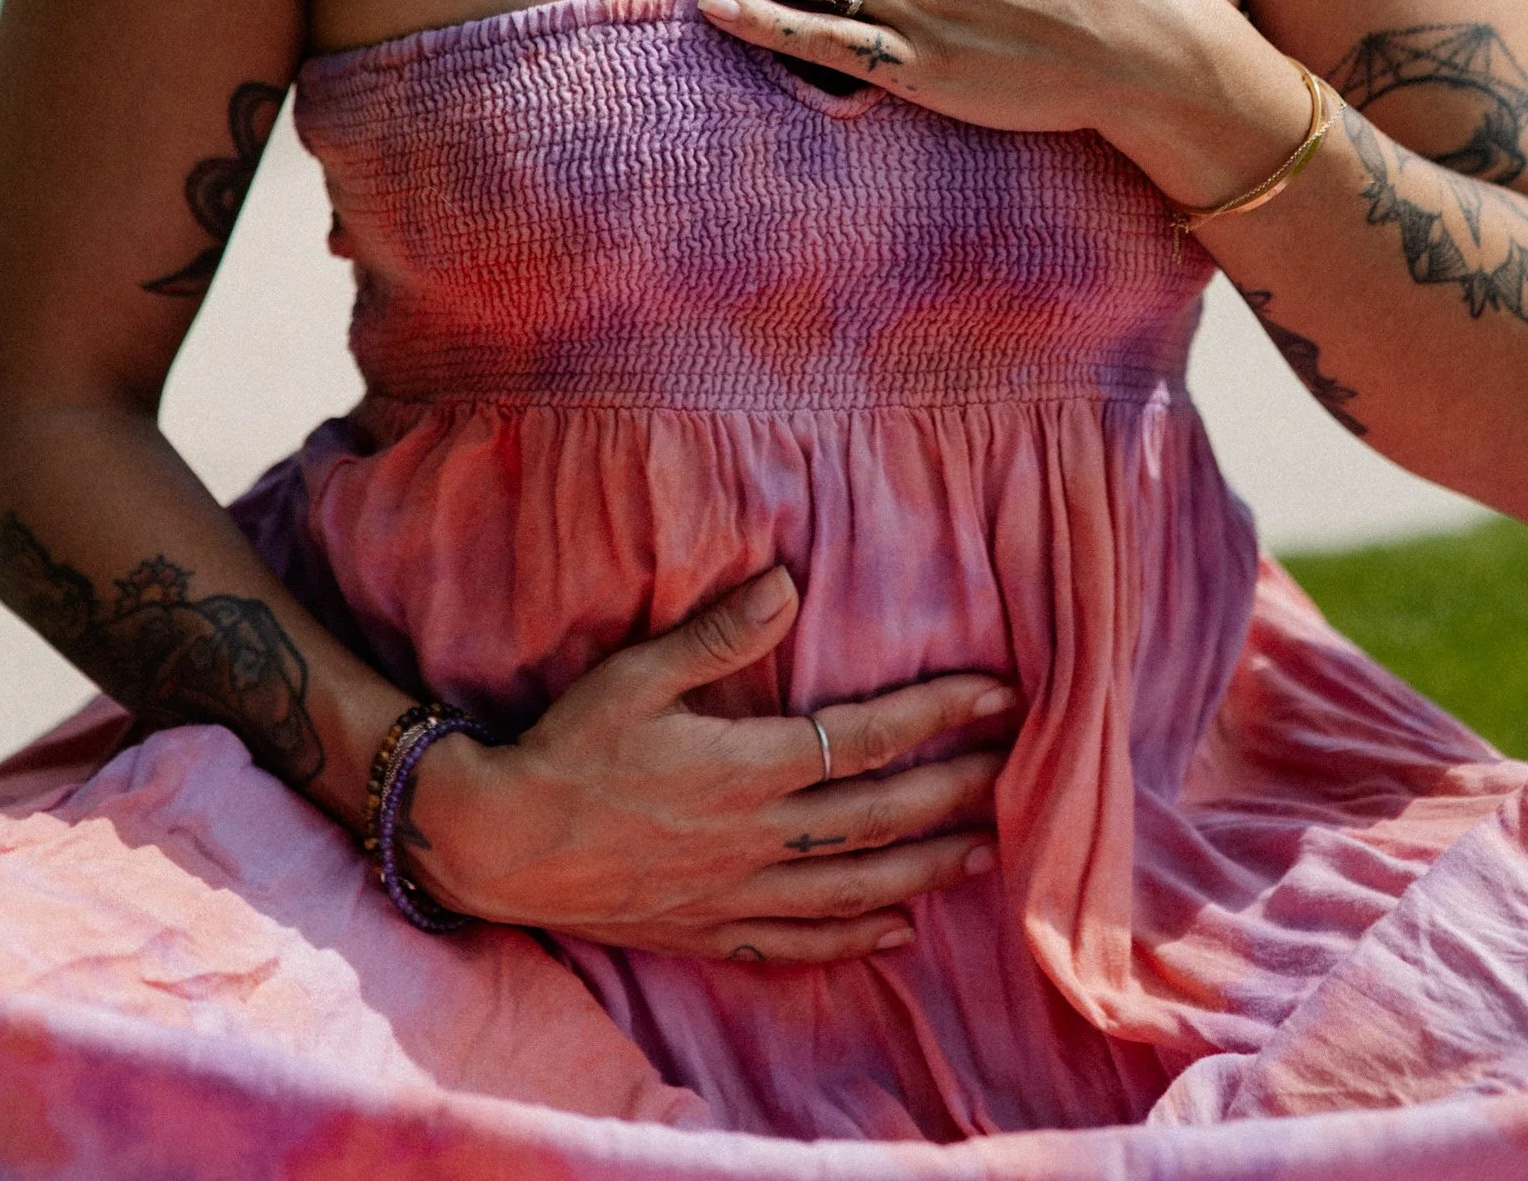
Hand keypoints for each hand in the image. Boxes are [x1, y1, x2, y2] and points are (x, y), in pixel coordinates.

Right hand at [406, 564, 1014, 963]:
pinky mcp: (713, 932)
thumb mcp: (636, 673)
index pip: (867, 737)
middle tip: (1023, 770)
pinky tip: (896, 931)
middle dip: (957, 789)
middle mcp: (758, 837)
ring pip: (857, 887)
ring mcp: (739, 893)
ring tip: (984, 848)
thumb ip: (718, 633)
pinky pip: (800, 945)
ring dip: (928, 867)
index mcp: (747, 767)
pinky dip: (854, 940)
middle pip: (881, 816)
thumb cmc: (568, 746)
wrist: (504, 845)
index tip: (1000, 695)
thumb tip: (789, 582)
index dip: (938, 714)